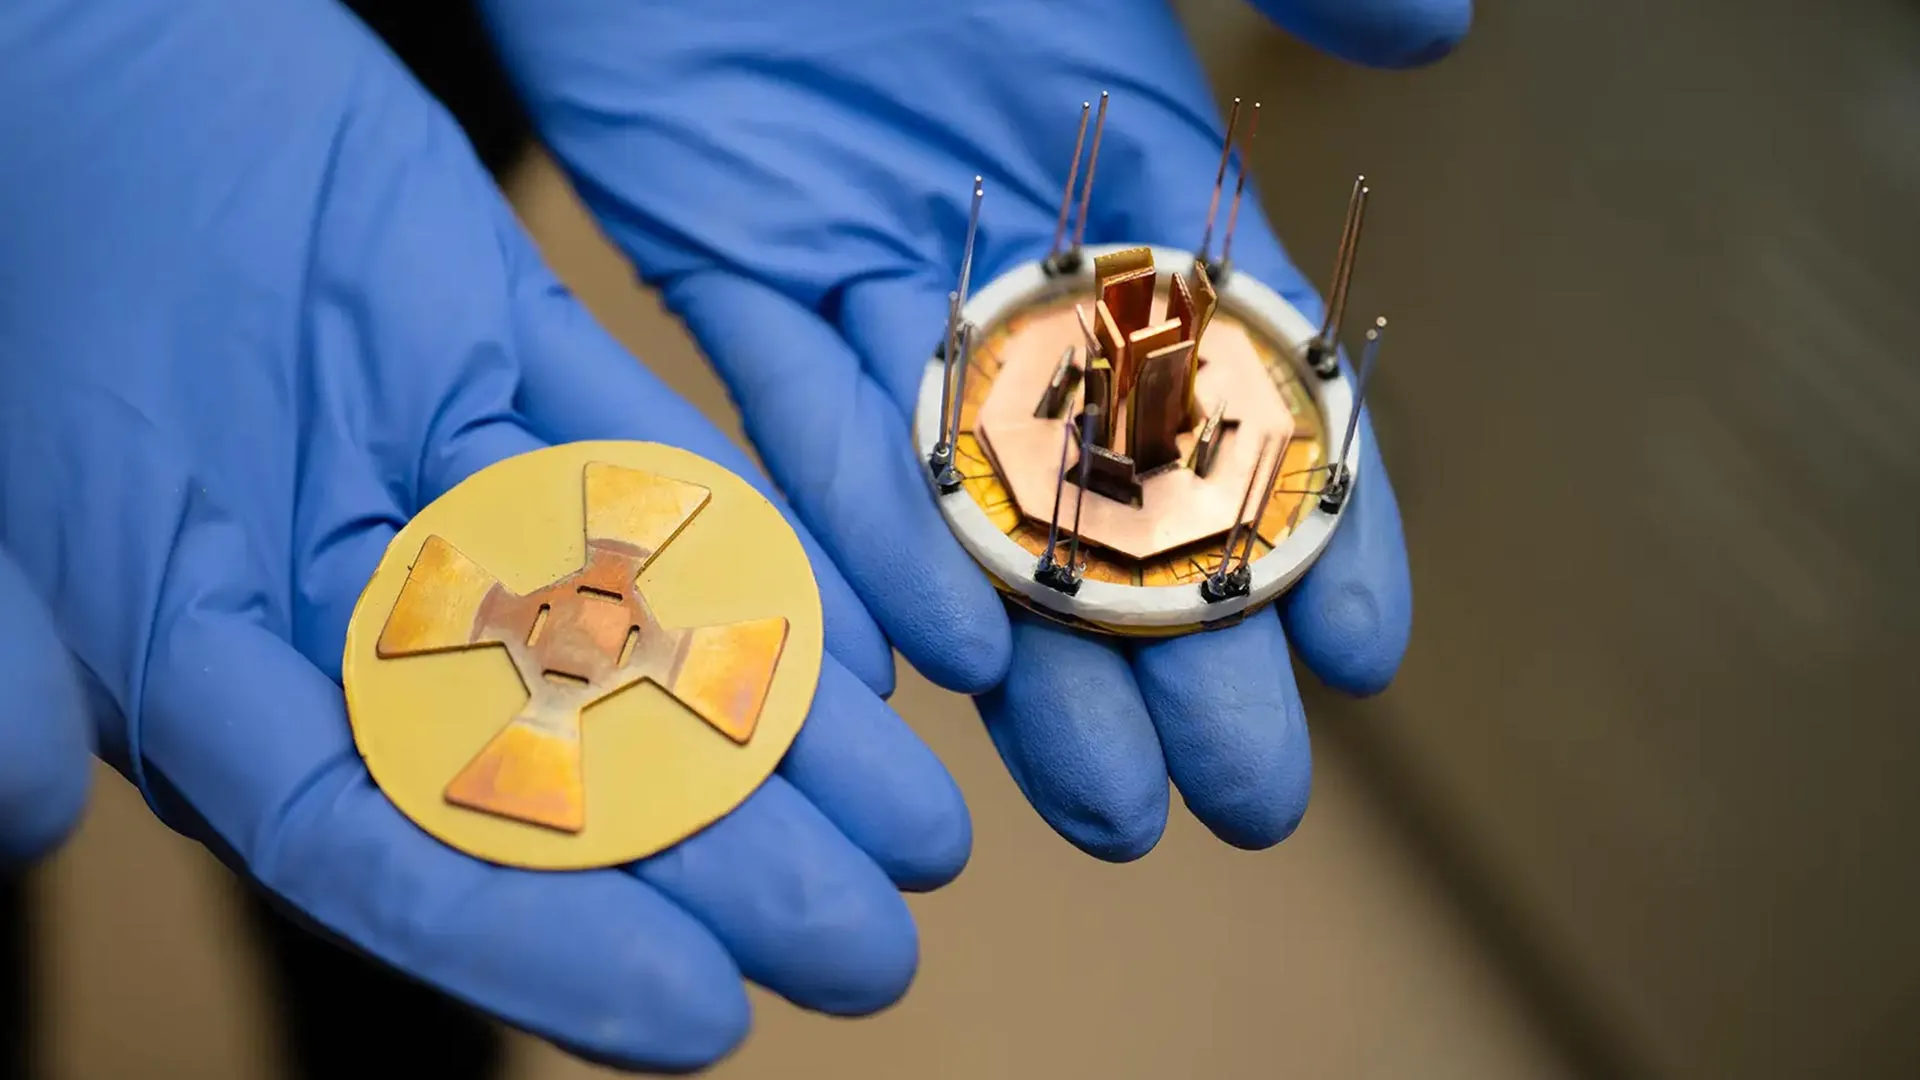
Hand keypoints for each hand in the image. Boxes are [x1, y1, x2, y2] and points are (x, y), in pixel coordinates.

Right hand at [0, 0, 967, 1068]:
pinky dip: (757, 552)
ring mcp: (447, 478)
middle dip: (725, 865)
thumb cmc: (3, 244)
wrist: (72, 41)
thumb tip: (17, 811)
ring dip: (780, 733)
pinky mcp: (510, 354)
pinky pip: (652, 466)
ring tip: (921, 827)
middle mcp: (358, 598)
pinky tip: (866, 649)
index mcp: (219, 663)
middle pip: (560, 763)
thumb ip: (2, 661)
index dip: (539, 944)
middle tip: (872, 948)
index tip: (696, 1017)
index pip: (389, 843)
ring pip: (635, 629)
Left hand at [480, 0, 1448, 857]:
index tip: (1372, 653)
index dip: (1317, 517)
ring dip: (1033, 656)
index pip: (1252, 377)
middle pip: (1115, 486)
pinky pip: (799, 417)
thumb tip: (1438, 35)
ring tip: (1096, 810)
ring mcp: (874, 268)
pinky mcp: (728, 259)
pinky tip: (932, 657)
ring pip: (965, 495)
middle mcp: (1013, 249)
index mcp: (1130, 174)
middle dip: (1182, 650)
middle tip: (1243, 802)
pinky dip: (862, 526)